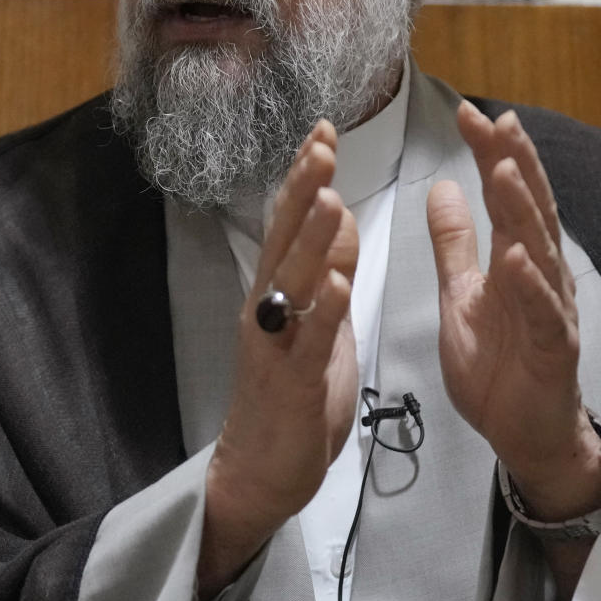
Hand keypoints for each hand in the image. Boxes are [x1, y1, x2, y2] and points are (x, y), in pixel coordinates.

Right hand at [199, 120, 358, 598]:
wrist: (261, 470)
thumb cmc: (294, 392)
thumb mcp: (320, 321)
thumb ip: (327, 269)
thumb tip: (338, 216)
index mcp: (278, 289)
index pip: (291, 221)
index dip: (305, 176)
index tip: (324, 130)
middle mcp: (268, 307)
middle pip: (285, 237)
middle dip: (304, 188)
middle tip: (323, 141)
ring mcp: (273, 343)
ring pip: (292, 281)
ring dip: (311, 238)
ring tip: (330, 195)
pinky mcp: (288, 382)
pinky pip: (307, 341)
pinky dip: (323, 310)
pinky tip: (339, 282)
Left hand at [426, 102, 600, 524]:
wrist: (523, 434)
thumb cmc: (498, 365)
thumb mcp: (460, 295)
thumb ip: (454, 243)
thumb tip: (444, 186)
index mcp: (514, 258)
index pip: (503, 195)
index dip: (489, 154)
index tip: (468, 113)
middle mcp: (538, 274)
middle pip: (529, 210)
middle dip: (514, 163)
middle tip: (498, 121)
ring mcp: (550, 309)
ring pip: (539, 251)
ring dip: (522, 211)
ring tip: (505, 171)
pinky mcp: (553, 348)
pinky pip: (542, 312)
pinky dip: (530, 284)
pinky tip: (516, 256)